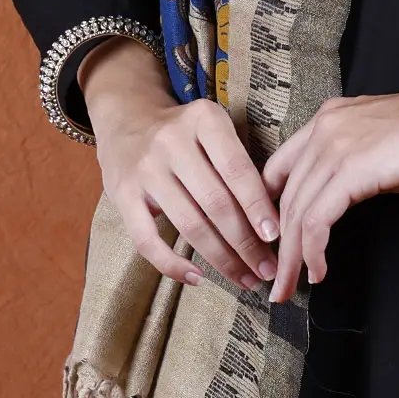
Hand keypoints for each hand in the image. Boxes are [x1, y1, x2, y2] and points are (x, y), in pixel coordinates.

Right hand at [80, 39, 280, 291]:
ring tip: (244, 279)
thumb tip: (271, 220)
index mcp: (204, 119)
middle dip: (246, 243)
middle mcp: (172, 141)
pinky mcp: (121, 195)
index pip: (237, 170)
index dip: (258, 207)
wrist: (127, 119)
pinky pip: (147, 240)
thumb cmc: (186, 132)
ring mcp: (145, 169)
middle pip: (216, 203)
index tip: (276, 237)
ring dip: (221, 259)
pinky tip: (197, 278)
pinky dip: (173, 264)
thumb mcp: (213, 128)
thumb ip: (238, 163)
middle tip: (268, 269)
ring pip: (189, 225)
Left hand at [261, 92, 398, 302]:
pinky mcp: (349, 171)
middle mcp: (322, 129)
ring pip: (295, 212)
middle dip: (278, 244)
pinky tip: (318, 271)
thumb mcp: (378, 145)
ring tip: (291, 288)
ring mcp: (333, 147)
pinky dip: (313, 251)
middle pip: (284, 196)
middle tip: (279, 281)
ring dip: (292, 258)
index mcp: (327, 118)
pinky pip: (317, 220)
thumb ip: (351, 163)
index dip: (271, 210)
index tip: (277, 243)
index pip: (280, 169)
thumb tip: (340, 199)